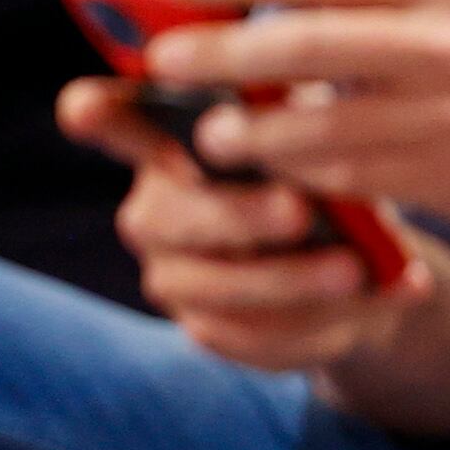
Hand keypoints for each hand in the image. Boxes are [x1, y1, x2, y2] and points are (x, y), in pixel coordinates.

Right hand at [59, 77, 432, 371]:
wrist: (362, 264)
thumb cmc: (325, 171)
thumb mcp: (318, 128)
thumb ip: (299, 116)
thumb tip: (311, 111)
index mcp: (169, 141)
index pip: (111, 120)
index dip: (92, 114)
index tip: (83, 109)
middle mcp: (153, 210)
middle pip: (165, 217)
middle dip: (236, 216)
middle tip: (300, 211)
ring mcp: (173, 276)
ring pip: (211, 288)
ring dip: (287, 281)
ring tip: (354, 270)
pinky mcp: (208, 330)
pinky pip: (248, 341)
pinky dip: (314, 326)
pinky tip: (366, 305)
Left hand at [145, 0, 449, 246]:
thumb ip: (389, 7)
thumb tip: (279, 9)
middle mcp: (443, 43)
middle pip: (305, 46)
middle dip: (222, 56)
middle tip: (165, 61)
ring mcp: (449, 115)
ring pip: (320, 125)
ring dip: (255, 135)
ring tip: (212, 138)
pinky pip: (357, 178)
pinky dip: (311, 177)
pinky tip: (280, 179)